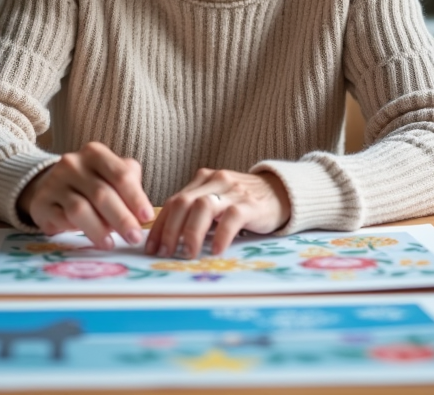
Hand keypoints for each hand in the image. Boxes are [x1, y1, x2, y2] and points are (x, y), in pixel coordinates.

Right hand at [17, 142, 153, 249]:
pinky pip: (61, 219)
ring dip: (99, 229)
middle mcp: (73, 163)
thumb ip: (129, 186)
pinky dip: (78, 231)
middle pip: (102, 194)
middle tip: (135, 237)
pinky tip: (91, 240)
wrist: (48, 185)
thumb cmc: (89, 183)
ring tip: (111, 244)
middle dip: (122, 218)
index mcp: (95, 153)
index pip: (120, 175)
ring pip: (80, 209)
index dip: (136, 197)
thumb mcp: (111, 176)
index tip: (147, 216)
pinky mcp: (41, 202)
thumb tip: (142, 214)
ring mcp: (54, 182)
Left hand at [145, 168, 289, 258]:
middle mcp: (215, 181)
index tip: (151, 247)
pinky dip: (221, 235)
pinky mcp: (251, 203)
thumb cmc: (245, 203)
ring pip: (203, 207)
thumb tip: (169, 240)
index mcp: (202, 180)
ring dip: (191, 232)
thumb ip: (197, 212)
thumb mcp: (217, 201)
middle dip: (170, 230)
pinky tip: (216, 250)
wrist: (282, 192)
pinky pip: (232, 218)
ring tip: (188, 254)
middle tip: (165, 253)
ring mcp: (233, 190)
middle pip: (183, 203)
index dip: (160, 225)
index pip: (174, 201)